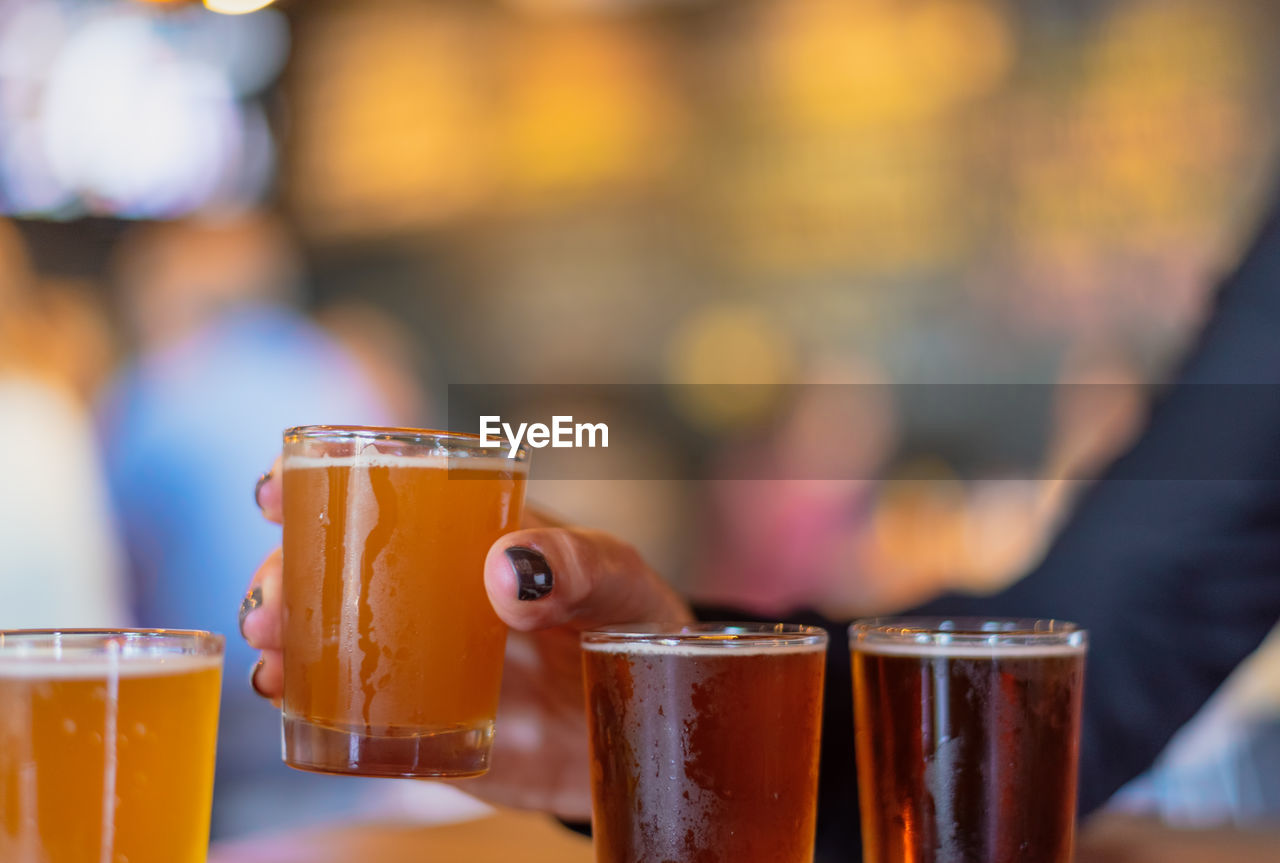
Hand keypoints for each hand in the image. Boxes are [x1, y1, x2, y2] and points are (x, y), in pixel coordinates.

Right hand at [242, 457, 691, 818]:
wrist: (653, 725)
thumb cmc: (635, 626)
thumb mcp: (619, 582)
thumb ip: (579, 564)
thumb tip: (504, 568)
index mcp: (473, 531)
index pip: (389, 491)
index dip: (324, 483)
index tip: (274, 491)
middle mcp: (432, 586)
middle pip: (337, 563)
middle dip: (285, 571)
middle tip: (270, 602)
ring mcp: (422, 651)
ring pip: (329, 632)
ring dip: (284, 635)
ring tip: (271, 651)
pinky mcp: (422, 717)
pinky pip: (352, 706)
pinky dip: (310, 702)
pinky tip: (290, 700)